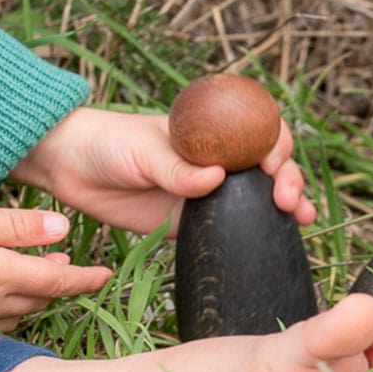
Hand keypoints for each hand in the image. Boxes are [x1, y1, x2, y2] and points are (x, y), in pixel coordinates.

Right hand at [0, 203, 111, 329]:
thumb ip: (16, 227)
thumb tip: (64, 230)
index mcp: (0, 277)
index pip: (58, 282)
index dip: (87, 279)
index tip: (107, 275)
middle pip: (42, 297)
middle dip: (61, 282)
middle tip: (71, 264)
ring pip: (19, 309)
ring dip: (36, 291)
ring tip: (38, 268)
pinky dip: (10, 301)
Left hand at [11, 106, 316, 234]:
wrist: (70, 168)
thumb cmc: (108, 143)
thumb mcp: (142, 149)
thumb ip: (176, 168)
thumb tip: (216, 180)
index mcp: (212, 131)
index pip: (260, 132)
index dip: (276, 146)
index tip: (271, 165)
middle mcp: (220, 160)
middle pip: (270, 167)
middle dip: (290, 179)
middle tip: (287, 200)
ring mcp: (212, 193)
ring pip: (261, 199)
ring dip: (288, 206)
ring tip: (302, 219)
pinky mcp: (196, 223)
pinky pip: (235, 229)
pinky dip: (260, 234)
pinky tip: (278, 241)